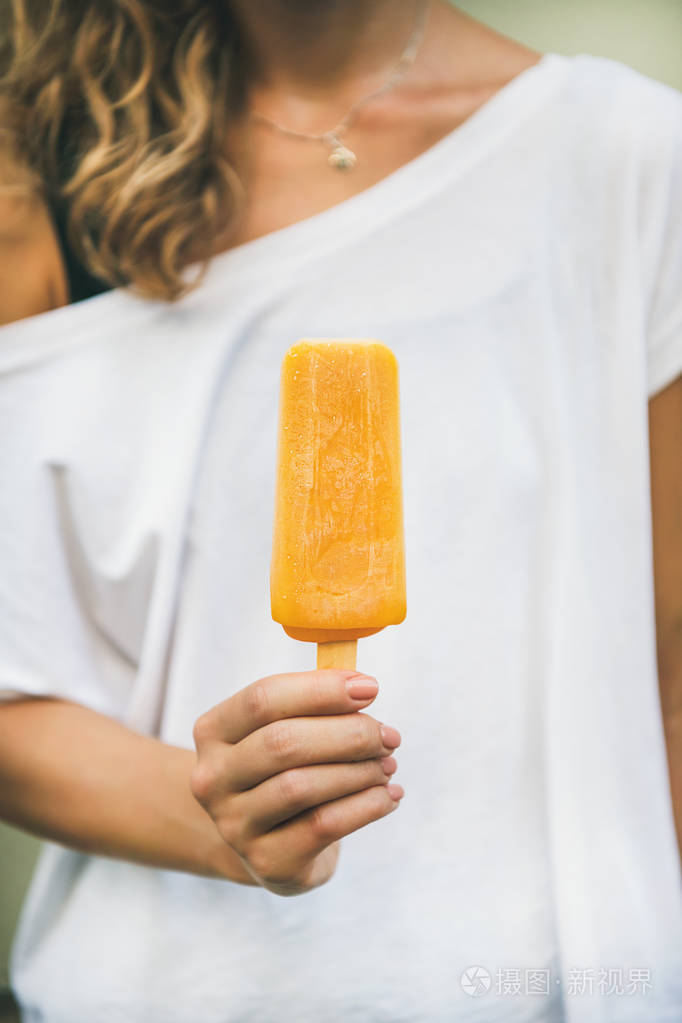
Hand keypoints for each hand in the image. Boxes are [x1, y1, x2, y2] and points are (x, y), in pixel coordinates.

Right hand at [190, 670, 402, 895]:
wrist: (269, 847)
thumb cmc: (285, 773)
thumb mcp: (286, 732)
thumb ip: (316, 705)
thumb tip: (362, 686)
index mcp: (213, 731)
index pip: (264, 698)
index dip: (320, 689)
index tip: (369, 688)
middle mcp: (213, 778)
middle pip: (283, 742)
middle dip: (348, 734)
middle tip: (388, 735)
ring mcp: (234, 825)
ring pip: (303, 785)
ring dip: (359, 770)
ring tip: (388, 765)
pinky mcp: (267, 861)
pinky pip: (324, 825)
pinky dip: (367, 805)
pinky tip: (388, 795)